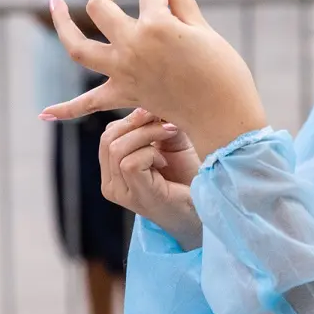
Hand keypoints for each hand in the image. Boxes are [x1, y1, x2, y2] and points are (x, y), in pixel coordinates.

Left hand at [40, 0, 267, 157]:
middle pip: (101, 6)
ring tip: (53, 2)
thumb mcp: (203, 29)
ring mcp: (123, 73)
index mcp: (156, 26)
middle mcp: (132, 47)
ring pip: (78, 48)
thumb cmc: (223, 71)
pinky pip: (87, 104)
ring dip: (62, 25)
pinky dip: (65, 109)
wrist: (223, 117)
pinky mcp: (125, 96)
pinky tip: (44, 113)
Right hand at [101, 108, 202, 249]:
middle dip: (137, 124)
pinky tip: (165, 162)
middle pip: (107, 138)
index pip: (108, 134)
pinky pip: (129, 163)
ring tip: (168, 140)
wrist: (205, 208)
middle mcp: (111, 184)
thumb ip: (154, 125)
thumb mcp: (169, 143)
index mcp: (113, 171)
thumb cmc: (188, 177)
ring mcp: (120, 193)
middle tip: (165, 124)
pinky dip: (150, 154)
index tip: (157, 116)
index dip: (131, 120)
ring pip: (116, 148)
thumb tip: (146, 105)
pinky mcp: (135, 196)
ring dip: (147, 137)